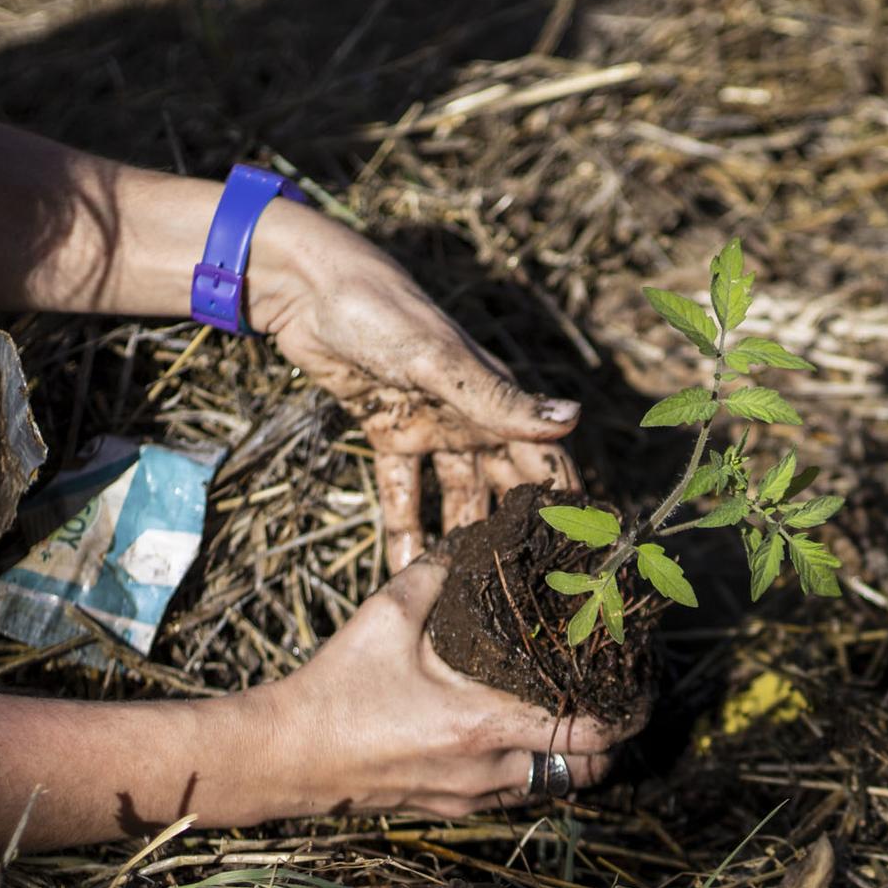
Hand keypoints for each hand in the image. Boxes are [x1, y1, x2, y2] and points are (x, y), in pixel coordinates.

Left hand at [252, 208, 582, 570]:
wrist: (307, 290)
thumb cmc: (384, 312)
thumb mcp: (443, 362)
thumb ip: (501, 401)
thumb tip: (574, 420)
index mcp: (496, 398)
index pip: (546, 460)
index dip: (565, 505)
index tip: (581, 560)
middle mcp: (472, 417)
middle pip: (505, 487)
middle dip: (515, 535)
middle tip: (524, 597)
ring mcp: (431, 427)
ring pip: (457, 497)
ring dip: (461, 540)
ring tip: (468, 597)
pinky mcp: (388, 434)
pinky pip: (403, 493)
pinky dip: (405, 529)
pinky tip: (404, 574)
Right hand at [257, 556, 631, 818]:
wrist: (284, 756)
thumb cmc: (336, 689)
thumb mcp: (387, 615)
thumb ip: (438, 570)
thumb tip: (475, 535)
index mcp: (485, 725)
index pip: (590, 734)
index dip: (628, 712)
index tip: (640, 685)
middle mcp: (488, 770)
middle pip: (588, 772)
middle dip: (611, 739)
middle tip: (611, 696)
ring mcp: (470, 796)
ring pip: (553, 786)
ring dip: (573, 755)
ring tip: (574, 710)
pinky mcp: (450, 807)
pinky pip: (515, 793)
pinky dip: (534, 767)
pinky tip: (521, 730)